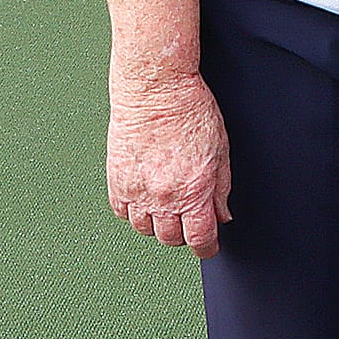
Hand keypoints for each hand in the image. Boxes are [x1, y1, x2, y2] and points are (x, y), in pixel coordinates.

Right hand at [107, 71, 231, 258]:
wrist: (156, 90)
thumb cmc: (192, 111)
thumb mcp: (220, 149)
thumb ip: (221, 187)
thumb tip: (222, 215)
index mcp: (194, 190)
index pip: (200, 238)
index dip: (206, 248)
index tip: (208, 247)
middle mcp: (164, 197)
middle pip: (171, 238)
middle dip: (183, 234)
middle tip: (190, 219)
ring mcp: (137, 192)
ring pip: (145, 229)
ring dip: (158, 224)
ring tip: (168, 206)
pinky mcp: (117, 182)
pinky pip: (123, 213)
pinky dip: (135, 211)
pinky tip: (145, 197)